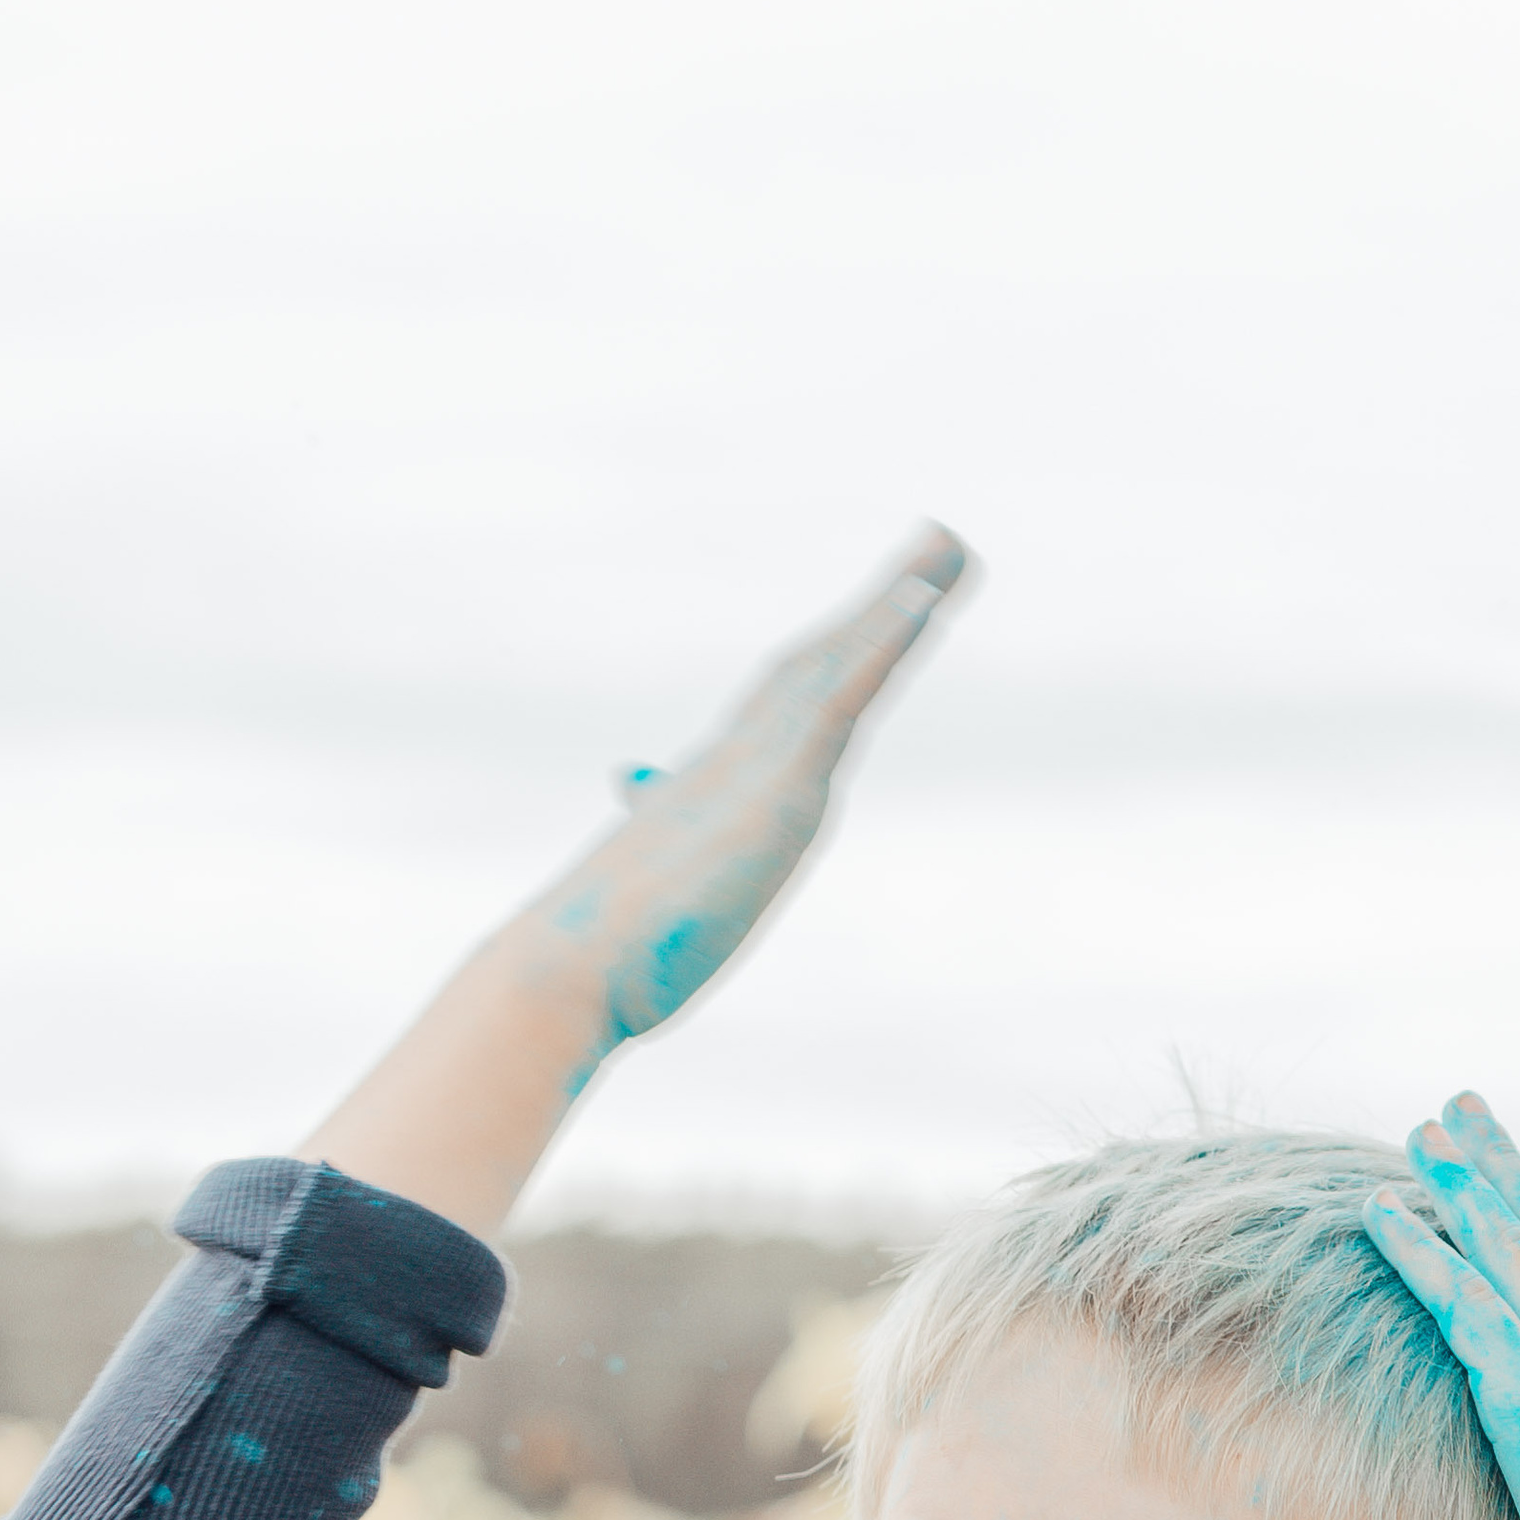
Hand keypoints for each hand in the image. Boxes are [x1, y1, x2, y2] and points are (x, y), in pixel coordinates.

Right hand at [303, 523, 969, 1240]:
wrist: (567, 972)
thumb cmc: (591, 966)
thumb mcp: (640, 926)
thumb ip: (641, 898)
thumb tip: (619, 864)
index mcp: (704, 799)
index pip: (773, 720)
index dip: (817, 672)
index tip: (851, 634)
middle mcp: (730, 766)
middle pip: (813, 670)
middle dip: (870, 613)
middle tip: (933, 554)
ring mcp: (755, 769)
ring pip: (837, 664)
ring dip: (899, 602)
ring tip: (952, 546)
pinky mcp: (778, 786)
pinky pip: (843, 693)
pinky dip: (885, 640)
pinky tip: (926, 600)